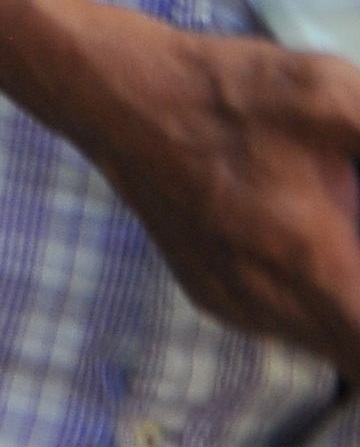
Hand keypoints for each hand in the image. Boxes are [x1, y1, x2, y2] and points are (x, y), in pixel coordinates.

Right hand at [66, 12, 359, 378]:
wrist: (111, 93)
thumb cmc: (225, 92)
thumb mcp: (333, 96)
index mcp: (310, 262)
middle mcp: (270, 302)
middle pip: (355, 354)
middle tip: (353, 234)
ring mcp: (236, 305)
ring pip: (327, 345)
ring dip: (351, 311)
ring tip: (338, 236)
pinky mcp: (210, 295)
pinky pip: (287, 325)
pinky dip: (318, 303)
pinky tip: (310, 243)